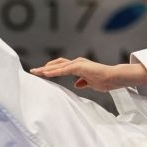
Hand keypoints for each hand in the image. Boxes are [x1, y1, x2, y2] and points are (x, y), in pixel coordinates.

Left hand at [30, 57, 146, 90]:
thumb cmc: (104, 80)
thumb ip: (83, 82)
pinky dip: (54, 71)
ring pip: (58, 65)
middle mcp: (76, 63)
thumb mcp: (90, 83)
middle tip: (34, 72)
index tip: (41, 73)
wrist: (113, 78)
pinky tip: (46, 74)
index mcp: (78, 66)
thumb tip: (77, 84)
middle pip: (56, 64)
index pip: (61, 66)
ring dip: (46, 69)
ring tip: (36, 72)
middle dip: (45, 68)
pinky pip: (64, 69)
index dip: (51, 69)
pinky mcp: (79, 66)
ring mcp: (78, 63)